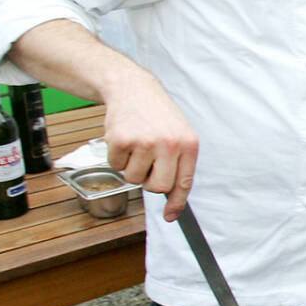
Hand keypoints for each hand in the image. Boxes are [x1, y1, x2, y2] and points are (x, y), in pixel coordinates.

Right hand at [6, 19, 198, 222]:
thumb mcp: (178, 134)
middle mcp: (169, 144)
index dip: (177, 203)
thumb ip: (179, 163)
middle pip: (158, 187)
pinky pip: (116, 166)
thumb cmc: (157, 116)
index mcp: (188, 144)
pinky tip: (124, 139)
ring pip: (134, 179)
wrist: (133, 89)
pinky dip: (117, 158)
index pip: (184, 182)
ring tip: (136, 145)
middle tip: (147, 165)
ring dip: (131, 167)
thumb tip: (172, 198)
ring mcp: (145, 142)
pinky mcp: (121, 140)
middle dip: (149, 182)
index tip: (171, 216)